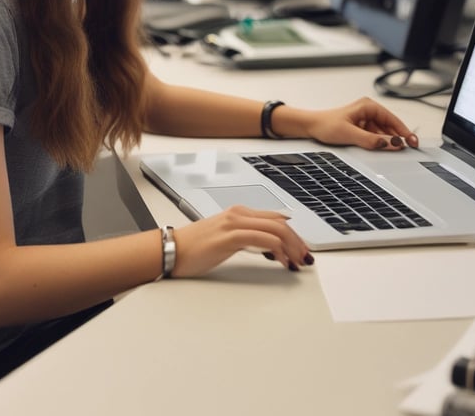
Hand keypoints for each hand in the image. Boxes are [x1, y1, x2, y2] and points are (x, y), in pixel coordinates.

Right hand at [170, 205, 313, 276]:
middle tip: (306, 257)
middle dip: (298, 241)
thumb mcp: (227, 240)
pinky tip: (281, 262)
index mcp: (239, 212)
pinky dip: (277, 250)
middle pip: (280, 222)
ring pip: (275, 229)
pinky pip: (262, 239)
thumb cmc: (194, 248)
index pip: (276, 219)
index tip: (302, 249)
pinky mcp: (229, 236)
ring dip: (292, 246)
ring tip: (297, 262)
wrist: (169, 250)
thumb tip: (271, 248)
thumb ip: (247, 238)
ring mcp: (234, 223)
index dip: (294, 234)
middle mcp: (238, 214)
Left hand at [300, 97, 418, 150]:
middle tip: (409, 148)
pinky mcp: (361, 128)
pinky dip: (380, 143)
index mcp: (368, 106)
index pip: (392, 119)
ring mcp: (365, 120)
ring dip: (388, 141)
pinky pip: (375, 136)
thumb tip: (390, 143)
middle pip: (390, 126)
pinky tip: (382, 149)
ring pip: (383, 132)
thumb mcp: (350, 134)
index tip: (412, 142)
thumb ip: (371, 140)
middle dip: (398, 137)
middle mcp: (368, 111)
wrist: (310, 127)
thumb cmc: (325, 125)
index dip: (404, 132)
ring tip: (394, 150)